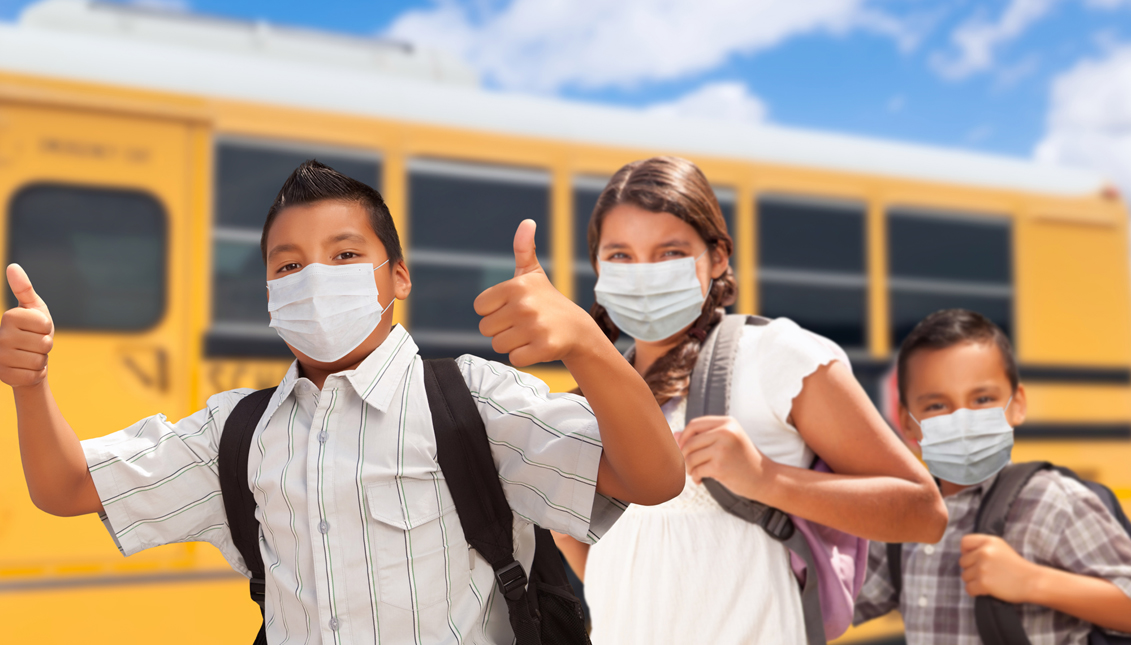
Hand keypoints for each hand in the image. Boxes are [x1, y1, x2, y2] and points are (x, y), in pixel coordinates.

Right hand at [0, 264, 54, 387]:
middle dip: (45, 345)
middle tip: (33, 344)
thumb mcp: (32, 308)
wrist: (24, 359)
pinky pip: (34, 376)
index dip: (47, 328)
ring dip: (41, 359)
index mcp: (9, 317)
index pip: (45, 325)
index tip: (37, 328)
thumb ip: (24, 288)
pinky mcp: (4, 376)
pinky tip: (26, 368)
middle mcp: (0, 336)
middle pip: (45, 343)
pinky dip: (35, 373)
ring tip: (30, 355)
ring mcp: (0, 358)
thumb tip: (13, 266)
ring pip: (40, 360)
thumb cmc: (31, 330)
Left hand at [474, 220, 599, 366]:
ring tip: (529, 335)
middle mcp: (524, 305)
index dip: (493, 311)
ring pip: (498, 345)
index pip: (480, 308)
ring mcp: (535, 327)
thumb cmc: (547, 300)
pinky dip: (523, 356)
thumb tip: (527, 222)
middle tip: (521, 324)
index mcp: (516, 286)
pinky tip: (536, 346)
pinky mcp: (543, 347)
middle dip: (501, 330)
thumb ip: (524, 248)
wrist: (577, 329)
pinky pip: (514, 358)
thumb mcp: (533, 273)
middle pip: (485, 329)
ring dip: (511, 344)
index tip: (511, 309)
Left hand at [676, 415, 769, 497]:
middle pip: (689, 442)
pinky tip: (700, 480)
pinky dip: (695, 477)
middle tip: (690, 466)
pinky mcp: (720, 466)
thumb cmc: (743, 460)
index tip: (683, 449)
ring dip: (689, 468)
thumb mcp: (726, 442)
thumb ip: (702, 436)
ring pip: (690, 457)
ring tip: (695, 473)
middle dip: (685, 456)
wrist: (764, 478)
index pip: (694, 424)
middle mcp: (726, 432)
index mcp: (727, 423)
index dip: (684, 437)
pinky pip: (696, 470)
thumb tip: (674, 434)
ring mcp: (723, 449)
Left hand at [960, 534, 1039, 602]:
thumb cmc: (1017, 567)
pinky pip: (968, 588)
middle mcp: (984, 552)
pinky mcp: (983, 583)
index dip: (966, 551)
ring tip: (989, 581)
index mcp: (988, 541)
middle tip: (986, 573)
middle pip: (962, 562)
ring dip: (974, 581)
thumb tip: (963, 554)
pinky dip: (975, 591)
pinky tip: (987, 590)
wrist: (1033, 582)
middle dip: (971, 569)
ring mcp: (982, 568)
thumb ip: (983, 547)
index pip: (964, 542)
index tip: (974, 559)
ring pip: (964, 576)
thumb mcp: (1001, 548)